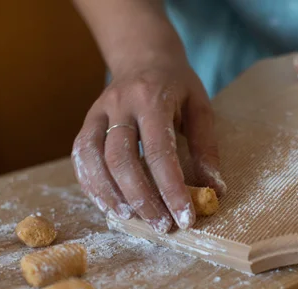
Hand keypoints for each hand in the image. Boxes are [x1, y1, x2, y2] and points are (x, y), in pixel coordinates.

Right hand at [72, 58, 225, 233]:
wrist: (142, 55)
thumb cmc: (176, 85)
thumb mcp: (200, 107)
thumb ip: (206, 148)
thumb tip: (216, 190)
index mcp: (152, 98)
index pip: (160, 151)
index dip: (171, 188)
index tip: (184, 217)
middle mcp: (119, 104)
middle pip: (121, 158)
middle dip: (141, 197)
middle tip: (160, 225)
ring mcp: (98, 112)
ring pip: (94, 159)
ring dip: (111, 195)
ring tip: (131, 219)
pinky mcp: (86, 122)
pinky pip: (80, 157)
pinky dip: (92, 185)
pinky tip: (108, 205)